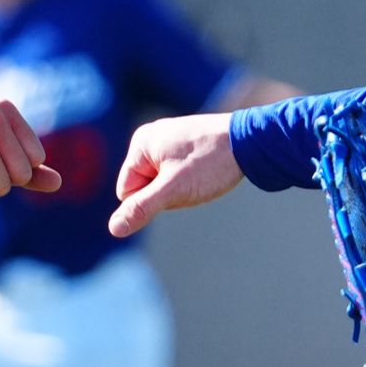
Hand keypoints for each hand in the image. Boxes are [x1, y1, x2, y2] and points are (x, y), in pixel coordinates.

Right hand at [109, 113, 242, 236]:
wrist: (252, 141)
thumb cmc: (211, 163)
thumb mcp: (173, 190)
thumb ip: (142, 208)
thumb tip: (114, 228)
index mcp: (140, 143)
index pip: (127, 192)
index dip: (151, 200)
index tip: (177, 186)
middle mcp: (151, 138)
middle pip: (144, 187)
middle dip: (166, 194)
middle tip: (191, 181)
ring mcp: (169, 140)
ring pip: (163, 182)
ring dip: (180, 188)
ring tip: (201, 175)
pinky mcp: (186, 145)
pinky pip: (177, 173)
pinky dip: (190, 179)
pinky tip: (206, 171)